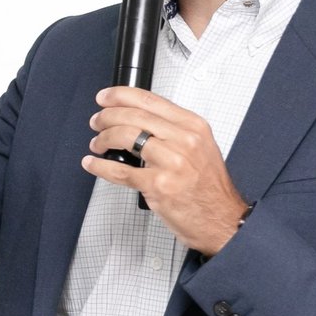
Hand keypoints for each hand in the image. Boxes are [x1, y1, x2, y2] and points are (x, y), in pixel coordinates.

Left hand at [81, 86, 249, 256]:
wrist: (223, 219)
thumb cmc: (210, 188)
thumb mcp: (202, 147)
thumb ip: (175, 131)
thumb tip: (139, 119)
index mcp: (193, 127)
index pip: (151, 101)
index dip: (121, 95)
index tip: (105, 97)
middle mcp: (184, 141)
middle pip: (135, 116)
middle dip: (108, 116)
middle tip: (96, 121)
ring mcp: (172, 163)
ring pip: (126, 137)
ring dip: (103, 138)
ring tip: (97, 143)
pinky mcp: (159, 186)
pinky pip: (121, 172)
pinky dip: (101, 166)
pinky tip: (93, 163)